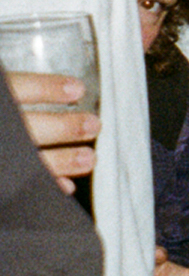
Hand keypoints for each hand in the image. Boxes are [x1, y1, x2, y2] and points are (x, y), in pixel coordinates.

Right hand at [3, 69, 98, 192]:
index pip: (14, 89)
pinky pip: (14, 190)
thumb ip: (9, 89)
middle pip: (22, 127)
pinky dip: (41, 188)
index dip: (45, 89)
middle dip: (61, 128)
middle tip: (92, 125)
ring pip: (22, 160)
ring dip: (59, 161)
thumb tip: (36, 85)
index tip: (77, 89)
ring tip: (88, 158)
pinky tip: (63, 187)